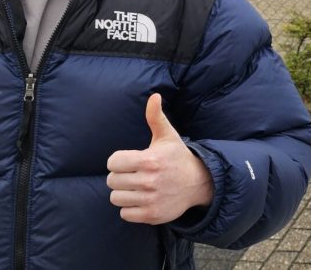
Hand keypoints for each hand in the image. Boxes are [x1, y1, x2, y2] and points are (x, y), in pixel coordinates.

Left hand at [107, 93, 213, 223]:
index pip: (113, 162)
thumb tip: (154, 96)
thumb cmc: (177, 157)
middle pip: (112, 181)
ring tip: (138, 186)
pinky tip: (142, 198)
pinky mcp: (151, 215)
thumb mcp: (167, 136)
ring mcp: (150, 199)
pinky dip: (130, 207)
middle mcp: (149, 181)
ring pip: (116, 198)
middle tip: (134, 173)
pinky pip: (124, 213)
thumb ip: (156, 117)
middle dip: (121, 176)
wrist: (198, 183)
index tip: (130, 160)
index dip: (119, 160)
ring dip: (124, 192)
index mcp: (149, 160)